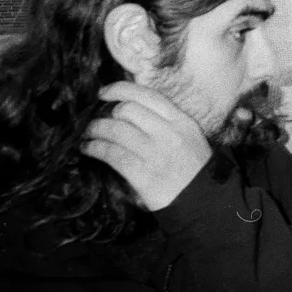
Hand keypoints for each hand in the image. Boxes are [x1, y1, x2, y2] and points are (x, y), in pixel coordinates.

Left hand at [83, 81, 213, 210]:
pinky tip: (88, 149)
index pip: (147, 95)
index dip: (120, 89)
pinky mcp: (143, 174)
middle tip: (96, 120)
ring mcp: (155, 154)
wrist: (203, 202)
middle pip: (127, 109)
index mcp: (182, 122)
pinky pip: (111, 154)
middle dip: (106, 113)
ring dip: (95, 130)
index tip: (104, 93)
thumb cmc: (194, 170)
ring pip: (115, 130)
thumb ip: (167, 122)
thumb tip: (130, 108)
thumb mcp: (190, 138)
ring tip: (89, 134)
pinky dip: (94, 148)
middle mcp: (169, 133)